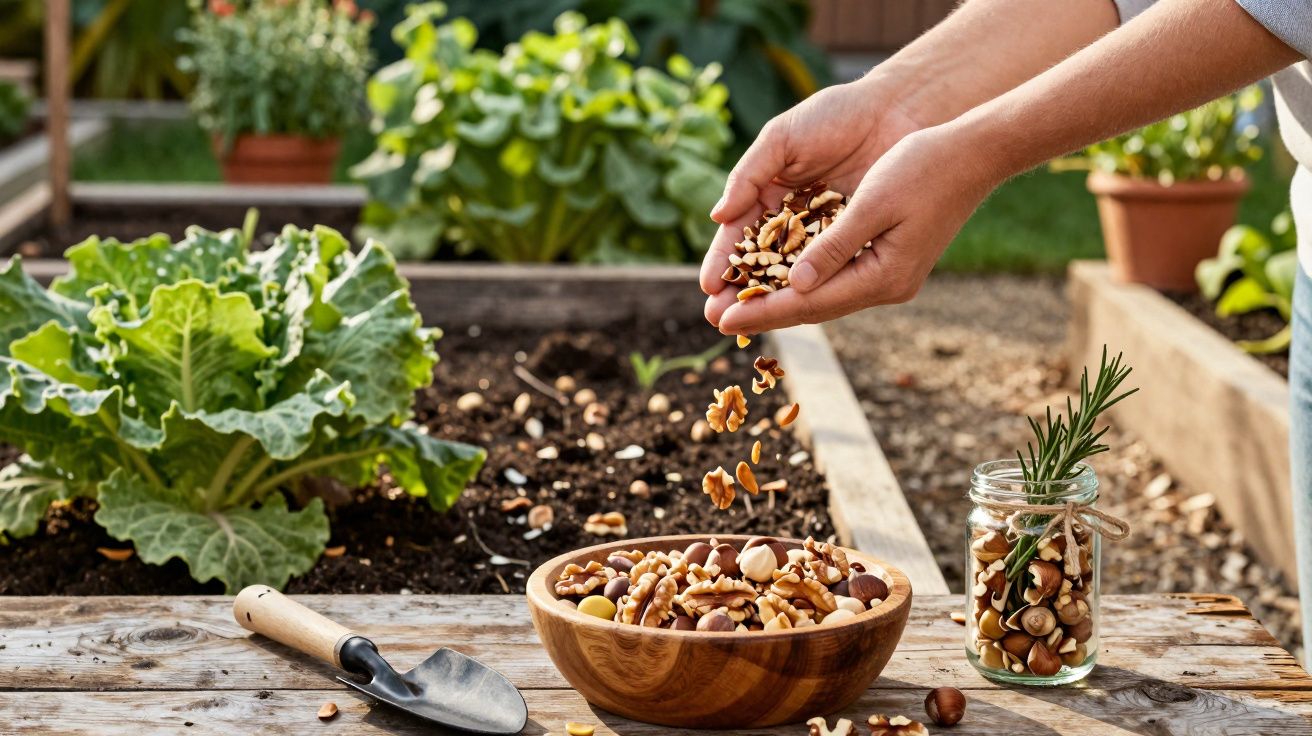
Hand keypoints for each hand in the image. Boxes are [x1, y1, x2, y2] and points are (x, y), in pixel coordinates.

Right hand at [698, 77, 921, 311]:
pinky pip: (832, 271)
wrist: (895, 110)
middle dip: (740, 292)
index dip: (722, 262)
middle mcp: (792, 221)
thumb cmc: (834, 115)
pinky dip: (814, 290)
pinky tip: (796, 308)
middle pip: (761, 265)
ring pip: (793, 275)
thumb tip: (718, 217)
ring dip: (771, 301)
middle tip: (719, 319)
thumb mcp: (783, 139)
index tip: (708, 288)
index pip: (738, 237)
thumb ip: (749, 175)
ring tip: (748, 323)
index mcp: (767, 196)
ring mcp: (824, 235)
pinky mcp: (856, 241)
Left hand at [706, 124, 1005, 334]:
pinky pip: (834, 278)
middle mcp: (886, 285)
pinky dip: (801, 281)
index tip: (722, 319)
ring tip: (734, 304)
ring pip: (822, 295)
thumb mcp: (872, 203)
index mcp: (884, 276)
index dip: (762, 310)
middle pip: (812, 307)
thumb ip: (833, 246)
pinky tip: (772, 280)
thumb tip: (796, 285)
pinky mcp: (886, 261)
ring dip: (777, 299)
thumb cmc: (924, 167)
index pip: (810, 302)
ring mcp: (888, 276)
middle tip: (714, 319)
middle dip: (762, 312)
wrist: (974, 153)